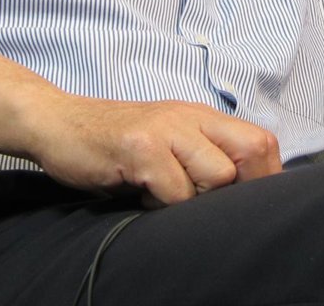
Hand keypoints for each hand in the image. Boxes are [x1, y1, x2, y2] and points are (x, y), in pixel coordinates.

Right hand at [26, 96, 282, 206]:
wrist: (57, 123)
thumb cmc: (115, 143)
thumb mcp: (168, 140)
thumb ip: (203, 156)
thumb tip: (245, 194)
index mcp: (201, 117)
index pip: (262, 142)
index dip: (266, 178)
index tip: (248, 206)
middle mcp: (189, 117)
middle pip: (252, 152)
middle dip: (241, 191)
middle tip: (206, 207)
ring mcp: (165, 129)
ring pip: (218, 175)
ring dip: (198, 200)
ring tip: (166, 198)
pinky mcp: (140, 147)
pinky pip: (175, 191)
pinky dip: (162, 205)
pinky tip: (140, 196)